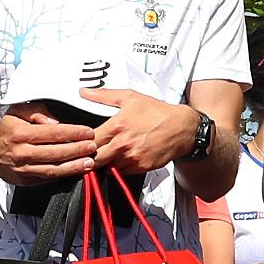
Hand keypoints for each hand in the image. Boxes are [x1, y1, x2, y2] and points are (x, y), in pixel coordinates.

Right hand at [0, 106, 100, 181]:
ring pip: (53, 169)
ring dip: (74, 166)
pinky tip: (76, 170)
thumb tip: (55, 121)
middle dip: (77, 149)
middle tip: (93, 146)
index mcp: (20, 133)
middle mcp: (22, 152)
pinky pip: (48, 178)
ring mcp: (24, 169)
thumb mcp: (17, 112)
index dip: (72, 132)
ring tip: (89, 162)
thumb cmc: (7, 131)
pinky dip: (63, 174)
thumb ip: (37, 111)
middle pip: (55, 152)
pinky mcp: (26, 180)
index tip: (87, 131)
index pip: (52, 132)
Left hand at [85, 90, 201, 176]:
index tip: (82, 141)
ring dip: (105, 162)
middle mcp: (123, 144)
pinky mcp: (141, 167)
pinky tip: (122, 156)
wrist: (182, 128)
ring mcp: (133, 157)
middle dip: (91, 156)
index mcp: (117, 126)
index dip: (83, 142)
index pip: (90, 140)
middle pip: (96, 158)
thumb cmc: (157, 112)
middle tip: (89, 152)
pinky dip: (119, 166)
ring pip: (108, 167)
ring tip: (108, 153)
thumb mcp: (130, 97)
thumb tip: (85, 92)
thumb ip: (104, 96)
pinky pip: (122, 171)